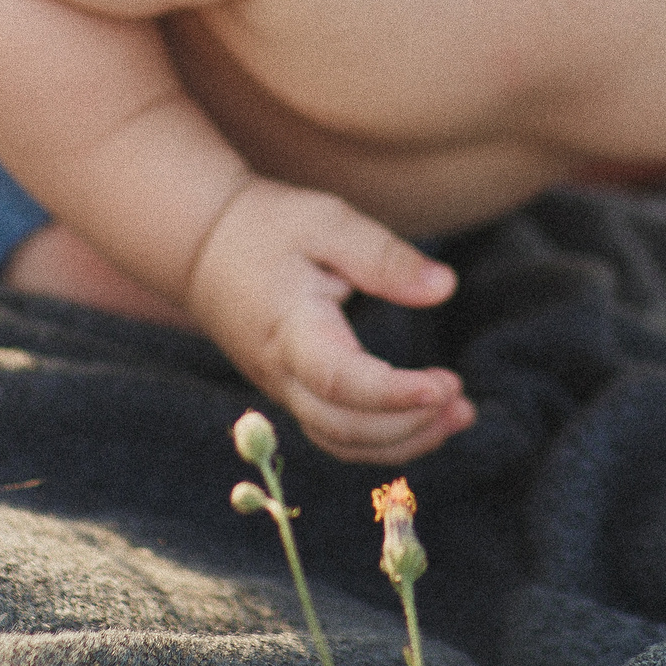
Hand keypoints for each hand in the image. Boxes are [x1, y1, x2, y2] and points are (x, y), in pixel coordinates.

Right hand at [183, 177, 474, 463]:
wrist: (204, 248)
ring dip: (403, 441)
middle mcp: (283, 374)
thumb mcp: (327, 223)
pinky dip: (383, 440)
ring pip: (340, 442)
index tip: (445, 385)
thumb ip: (383, 256)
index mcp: (292, 329)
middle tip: (462, 400)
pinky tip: (425, 421)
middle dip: (408, 427)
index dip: (393, 393)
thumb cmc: (269, 228)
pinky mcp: (294, 393)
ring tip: (460, 414)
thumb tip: (444, 287)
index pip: (340, 379)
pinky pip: (336, 435)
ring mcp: (284, 391)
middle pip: (342, 428)